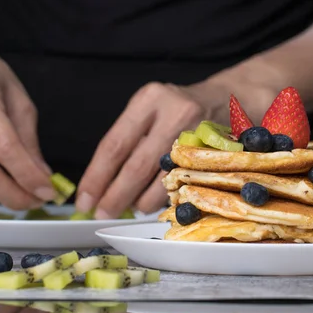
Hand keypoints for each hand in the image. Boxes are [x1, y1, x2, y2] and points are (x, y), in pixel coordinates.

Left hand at [76, 82, 224, 217]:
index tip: (84, 198)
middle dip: (115, 196)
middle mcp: (174, 113)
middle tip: (102, 213)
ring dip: (141, 201)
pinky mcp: (214, 153)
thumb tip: (100, 184)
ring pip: (161, 180)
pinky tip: (154, 202)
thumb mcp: (150, 109)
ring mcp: (198, 134)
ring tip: (130, 208)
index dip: (96, 176)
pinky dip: (164, 198)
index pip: (115, 144)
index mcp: (149, 100)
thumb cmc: (178, 109)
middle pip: (137, 166)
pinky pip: (183, 184)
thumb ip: (128, 139)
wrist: (227, 99)